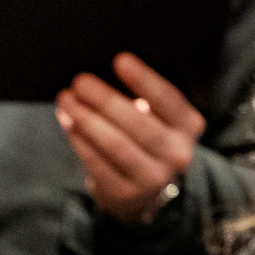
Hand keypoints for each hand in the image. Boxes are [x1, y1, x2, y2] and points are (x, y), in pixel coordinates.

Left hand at [56, 52, 202, 224]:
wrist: (145, 194)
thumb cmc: (146, 141)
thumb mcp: (158, 120)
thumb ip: (143, 99)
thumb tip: (104, 74)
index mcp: (189, 125)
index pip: (168, 99)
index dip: (144, 79)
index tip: (120, 59)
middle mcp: (177, 153)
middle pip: (137, 122)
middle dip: (105, 99)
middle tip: (80, 80)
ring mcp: (153, 178)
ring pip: (115, 144)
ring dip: (86, 118)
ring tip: (66, 99)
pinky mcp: (124, 194)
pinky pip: (97, 163)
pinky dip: (79, 140)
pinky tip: (67, 121)